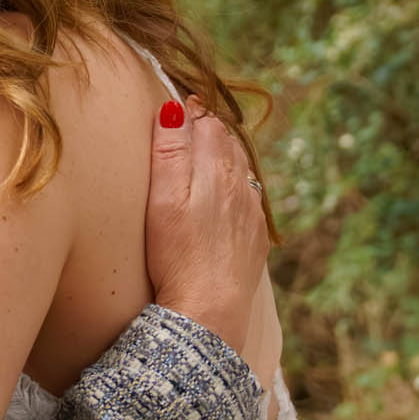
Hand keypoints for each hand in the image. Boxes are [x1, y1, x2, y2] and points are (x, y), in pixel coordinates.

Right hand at [144, 98, 269, 354]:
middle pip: (226, 142)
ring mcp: (251, 212)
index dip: (190, 113)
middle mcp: (242, 185)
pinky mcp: (254, 238)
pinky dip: (233, 188)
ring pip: (240, 169)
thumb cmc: (178, 255)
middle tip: (185, 126)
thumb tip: (175, 108)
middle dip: (207, 131)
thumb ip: (171, 151)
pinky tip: (220, 200)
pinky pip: (247, 199)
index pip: (207, 123)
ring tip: (202, 157)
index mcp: (218, 169)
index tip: (174, 108)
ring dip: (222, 158)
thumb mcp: (164, 198)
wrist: (209, 311)